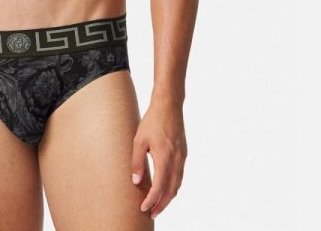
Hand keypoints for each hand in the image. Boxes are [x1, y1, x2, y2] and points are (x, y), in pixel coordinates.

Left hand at [131, 96, 186, 219]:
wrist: (169, 106)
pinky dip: (173, 186)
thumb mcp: (139, 140)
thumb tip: (136, 181)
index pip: (159, 187)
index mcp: (164, 157)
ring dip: (168, 197)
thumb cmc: (152, 121)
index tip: (144, 208)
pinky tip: (166, 188)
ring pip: (177, 185)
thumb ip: (137, 162)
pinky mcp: (183, 154)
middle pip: (171, 190)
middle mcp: (176, 160)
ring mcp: (182, 157)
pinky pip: (180, 176)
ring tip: (157, 205)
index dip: (152, 200)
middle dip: (161, 205)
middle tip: (151, 214)